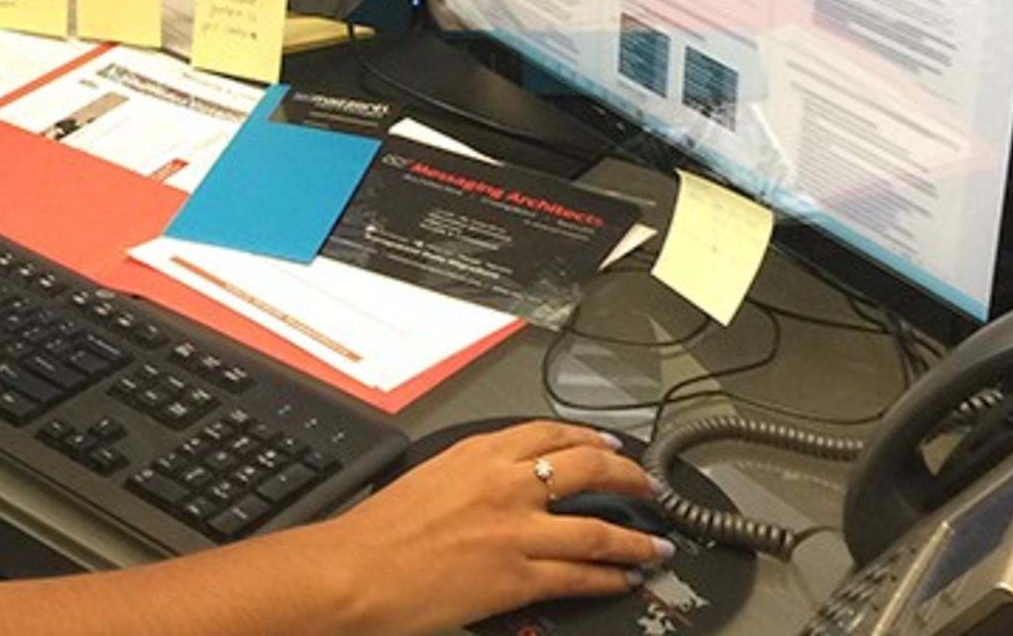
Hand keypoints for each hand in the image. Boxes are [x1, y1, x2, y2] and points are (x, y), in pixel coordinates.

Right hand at [312, 420, 670, 632]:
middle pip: (589, 468)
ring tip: (657, 546)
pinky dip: (611, 577)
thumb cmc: (375, 534)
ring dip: (636, 539)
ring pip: (599, 529)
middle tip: (648, 485)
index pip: (550, 433)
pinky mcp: (520, 576)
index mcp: (479, 454)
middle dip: (629, 476)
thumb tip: (496, 488)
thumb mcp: (426, 479)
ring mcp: (518, 531)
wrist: (356, 571)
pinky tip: (625, 578)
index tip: (609, 444)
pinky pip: (581, 575)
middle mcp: (506, 484)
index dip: (590, 438)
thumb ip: (469, 477)